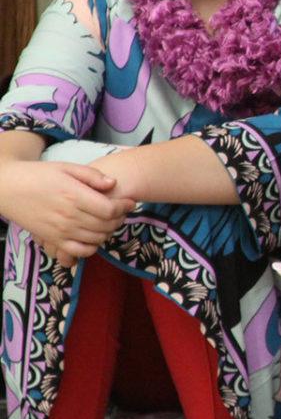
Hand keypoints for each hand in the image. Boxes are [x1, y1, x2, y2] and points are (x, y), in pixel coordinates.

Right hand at [0, 161, 134, 266]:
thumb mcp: (66, 167)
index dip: (125, 207)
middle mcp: (69, 216)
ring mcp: (61, 231)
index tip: (130, 202)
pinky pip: (79, 251)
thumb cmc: (38, 174)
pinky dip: (92, 247)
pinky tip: (94, 236)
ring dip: (109, 232)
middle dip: (120, 219)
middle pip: (107, 225)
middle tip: (121, 211)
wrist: (8, 187)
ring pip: (97, 239)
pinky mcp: (53, 239)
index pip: (111, 209)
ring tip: (109, 222)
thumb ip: (92, 175)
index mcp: (74, 196)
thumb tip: (113, 184)